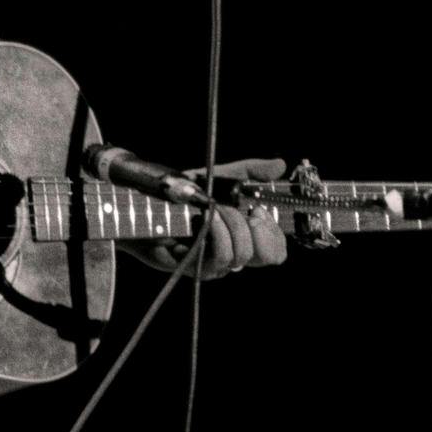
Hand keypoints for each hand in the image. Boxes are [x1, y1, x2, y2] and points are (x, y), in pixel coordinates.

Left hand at [130, 156, 288, 279]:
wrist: (151, 201)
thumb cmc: (187, 193)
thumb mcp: (223, 177)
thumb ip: (252, 171)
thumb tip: (281, 165)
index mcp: (245, 237)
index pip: (276, 251)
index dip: (275, 233)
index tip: (259, 210)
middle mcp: (233, 253)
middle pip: (265, 257)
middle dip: (258, 229)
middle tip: (245, 211)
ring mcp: (214, 263)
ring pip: (241, 256)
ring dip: (233, 226)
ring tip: (216, 210)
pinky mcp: (196, 267)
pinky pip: (218, 258)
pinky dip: (217, 234)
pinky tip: (207, 218)